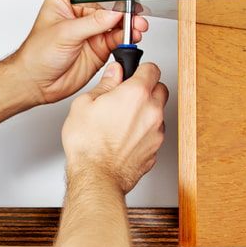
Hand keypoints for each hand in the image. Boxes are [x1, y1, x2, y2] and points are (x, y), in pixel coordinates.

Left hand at [12, 0, 148, 104]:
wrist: (36, 82)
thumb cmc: (36, 54)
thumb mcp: (63, 33)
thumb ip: (91, 23)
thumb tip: (114, 13)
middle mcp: (81, 10)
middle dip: (124, 3)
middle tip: (134, 9)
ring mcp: (93, 27)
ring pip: (118, 18)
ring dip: (130, 21)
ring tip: (137, 25)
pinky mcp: (100, 45)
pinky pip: (119, 36)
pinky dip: (128, 36)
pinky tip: (132, 36)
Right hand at [60, 62, 167, 193]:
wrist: (96, 177)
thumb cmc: (87, 145)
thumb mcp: (84, 104)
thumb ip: (104, 84)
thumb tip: (114, 72)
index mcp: (136, 94)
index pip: (152, 69)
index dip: (140, 70)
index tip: (132, 74)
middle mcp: (152, 111)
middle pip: (161, 89)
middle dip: (147, 89)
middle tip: (128, 97)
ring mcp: (156, 132)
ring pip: (159, 113)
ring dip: (146, 112)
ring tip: (123, 121)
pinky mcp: (155, 151)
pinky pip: (154, 135)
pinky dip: (144, 133)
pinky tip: (125, 138)